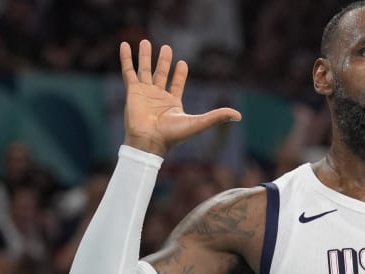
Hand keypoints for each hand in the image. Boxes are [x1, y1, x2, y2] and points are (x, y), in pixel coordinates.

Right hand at [120, 40, 240, 155]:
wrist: (150, 141)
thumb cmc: (172, 135)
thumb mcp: (199, 122)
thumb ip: (217, 116)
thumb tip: (239, 115)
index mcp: (172, 103)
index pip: (177, 84)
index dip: (180, 74)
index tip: (183, 63)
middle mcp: (158, 97)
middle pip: (161, 74)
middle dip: (164, 61)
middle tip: (167, 47)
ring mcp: (144, 93)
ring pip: (145, 70)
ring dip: (145, 56)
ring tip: (146, 42)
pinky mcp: (132, 91)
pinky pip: (128, 71)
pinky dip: (126, 58)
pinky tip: (125, 45)